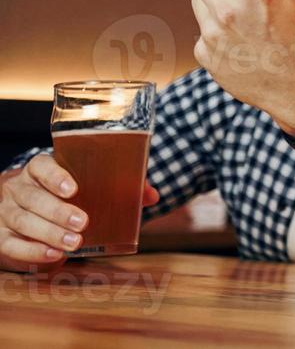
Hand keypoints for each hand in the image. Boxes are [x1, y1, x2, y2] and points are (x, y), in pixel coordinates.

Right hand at [0, 154, 157, 270]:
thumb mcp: (87, 184)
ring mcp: (6, 212)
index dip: (55, 176)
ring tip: (74, 243)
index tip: (73, 189)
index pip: (41, 166)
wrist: (27, 207)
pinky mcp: (1, 236)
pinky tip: (54, 256)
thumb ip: (119, 187)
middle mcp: (18, 188)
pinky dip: (32, 251)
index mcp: (38, 169)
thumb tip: (152, 196)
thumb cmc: (65, 194)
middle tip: (83, 223)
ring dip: (49, 233)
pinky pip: (11, 244)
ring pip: (23, 220)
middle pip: (32, 197)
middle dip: (58, 211)